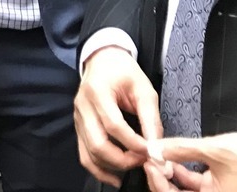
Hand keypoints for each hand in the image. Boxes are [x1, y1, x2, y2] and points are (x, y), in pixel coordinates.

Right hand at [75, 46, 161, 186]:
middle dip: (123, 159)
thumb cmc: (124, 72)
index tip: (151, 152)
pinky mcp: (78, 127)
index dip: (133, 143)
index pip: (113, 125)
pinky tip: (115, 176)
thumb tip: (158, 149)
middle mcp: (83, 106)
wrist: (102, 60)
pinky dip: (99, 169)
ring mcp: (78, 118)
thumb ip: (151, 119)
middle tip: (143, 160)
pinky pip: (84, 154)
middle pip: (98, 143)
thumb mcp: (144, 89)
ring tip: (134, 166)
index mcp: (98, 91)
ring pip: (90, 153)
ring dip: (113, 166)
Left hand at [144, 133, 236, 191]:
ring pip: (187, 191)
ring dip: (172, 175)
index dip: (157, 181)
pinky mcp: (223, 190)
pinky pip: (198, 186)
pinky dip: (185, 174)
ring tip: (162, 155)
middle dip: (162, 178)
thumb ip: (182, 149)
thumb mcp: (213, 149)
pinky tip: (176, 158)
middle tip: (151, 159)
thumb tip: (156, 148)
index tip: (149, 162)